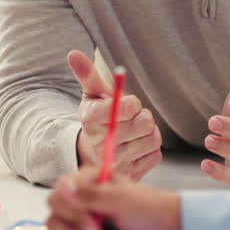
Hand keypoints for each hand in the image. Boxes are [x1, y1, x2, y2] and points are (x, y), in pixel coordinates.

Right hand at [46, 166, 181, 229]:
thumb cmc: (149, 208)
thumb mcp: (120, 200)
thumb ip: (90, 195)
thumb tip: (63, 186)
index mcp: (89, 179)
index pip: (59, 193)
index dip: (72, 212)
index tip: (91, 226)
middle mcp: (82, 197)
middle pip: (56, 215)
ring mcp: (83, 218)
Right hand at [68, 50, 161, 180]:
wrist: (92, 153)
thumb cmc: (97, 119)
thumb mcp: (91, 96)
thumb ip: (87, 75)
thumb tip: (73, 54)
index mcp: (90, 119)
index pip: (125, 106)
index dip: (131, 103)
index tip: (127, 105)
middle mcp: (100, 144)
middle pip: (144, 122)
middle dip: (142, 116)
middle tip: (131, 119)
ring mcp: (115, 164)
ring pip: (153, 139)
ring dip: (148, 133)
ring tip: (134, 133)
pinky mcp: (130, 176)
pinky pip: (156, 155)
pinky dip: (150, 150)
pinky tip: (136, 148)